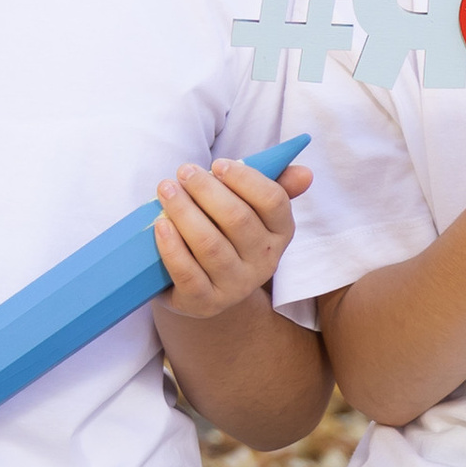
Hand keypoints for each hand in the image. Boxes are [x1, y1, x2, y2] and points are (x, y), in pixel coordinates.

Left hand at [152, 157, 313, 317]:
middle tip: (183, 172)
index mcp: (280, 234)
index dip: (245, 179)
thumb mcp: (251, 211)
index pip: (273, 202)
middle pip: (237, 219)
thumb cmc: (225, 234)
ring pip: (210, 245)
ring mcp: (236, 286)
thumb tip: (305, 173)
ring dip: (184, 212)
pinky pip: (188, 273)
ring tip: (166, 190)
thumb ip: (275, 187)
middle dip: (206, 190)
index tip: (218, 164)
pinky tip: (160, 225)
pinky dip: (172, 246)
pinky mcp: (205, 302)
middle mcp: (264, 262)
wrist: (202, 286)